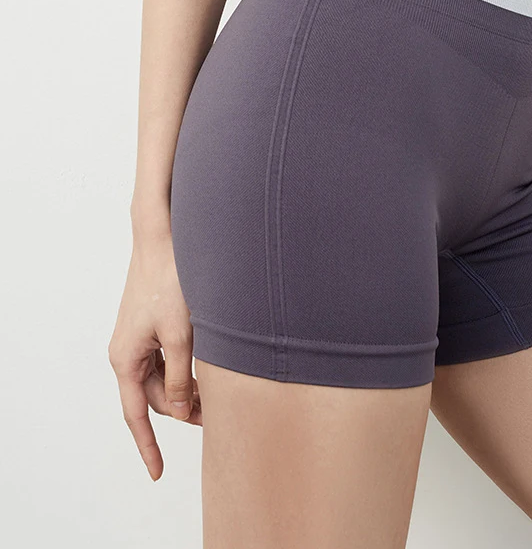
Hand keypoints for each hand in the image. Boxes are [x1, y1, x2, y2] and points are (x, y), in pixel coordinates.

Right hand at [108, 230, 200, 480]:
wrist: (163, 242)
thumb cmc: (170, 284)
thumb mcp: (180, 336)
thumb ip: (181, 377)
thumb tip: (184, 410)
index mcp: (126, 359)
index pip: (137, 415)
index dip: (148, 446)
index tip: (157, 473)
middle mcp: (127, 353)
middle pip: (157, 397)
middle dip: (185, 409)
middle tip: (220, 415)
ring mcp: (139, 340)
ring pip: (164, 378)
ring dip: (189, 388)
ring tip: (220, 393)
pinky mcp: (152, 327)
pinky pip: (166, 359)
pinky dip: (187, 369)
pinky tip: (210, 370)